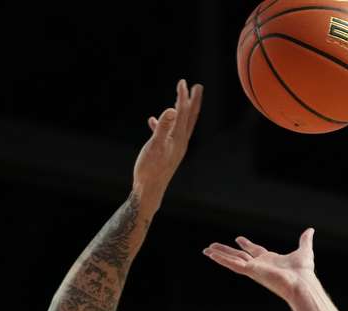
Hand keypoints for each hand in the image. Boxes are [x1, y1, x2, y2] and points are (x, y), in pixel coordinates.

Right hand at [133, 79, 202, 206]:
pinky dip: (163, 124)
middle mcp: (180, 142)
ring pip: (180, 125)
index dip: (182, 97)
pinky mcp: (167, 153)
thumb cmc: (150, 169)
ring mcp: (174, 148)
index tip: (182, 82)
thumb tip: (171, 109)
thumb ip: (162, 127)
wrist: (149, 191)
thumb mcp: (155, 146)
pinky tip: (153, 121)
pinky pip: (167, 134)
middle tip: (197, 87)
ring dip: (181, 111)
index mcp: (178, 138)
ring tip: (179, 100)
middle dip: (193, 101)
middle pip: (189, 117)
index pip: (182, 113)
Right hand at [203, 228, 317, 302]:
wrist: (301, 283)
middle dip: (226, 251)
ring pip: (232, 259)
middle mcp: (259, 265)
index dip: (246, 244)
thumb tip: (310, 230)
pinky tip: (211, 255)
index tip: (238, 239)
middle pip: (238, 255)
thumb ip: (305, 240)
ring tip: (206, 250)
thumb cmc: (304, 272)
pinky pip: (232, 264)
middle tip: (213, 246)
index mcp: (269, 260)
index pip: (254, 251)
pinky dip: (221, 259)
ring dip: (219, 254)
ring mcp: (253, 269)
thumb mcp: (304, 251)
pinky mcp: (251, 271)